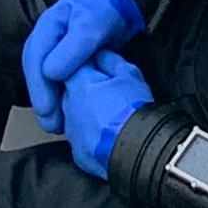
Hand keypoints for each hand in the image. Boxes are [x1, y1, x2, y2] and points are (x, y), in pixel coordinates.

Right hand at [21, 0, 146, 116]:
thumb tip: (50, 73)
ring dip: (50, 101)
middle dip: (42, 100)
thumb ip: (72, 49)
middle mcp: (47, 40)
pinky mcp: (67, 58)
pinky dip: (60, 96)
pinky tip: (66, 110)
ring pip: (45, 78)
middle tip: (50, 123)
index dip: (39, 87)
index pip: (35, 60)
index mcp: (48, 28)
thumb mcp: (91, 26)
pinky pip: (58, 79)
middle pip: (36, 72)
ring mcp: (56, 49)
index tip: (46, 108)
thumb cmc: (105, 8)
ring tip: (56, 124)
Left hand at [51, 51, 152, 176]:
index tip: (99, 67)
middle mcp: (68, 107)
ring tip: (111, 116)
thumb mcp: (129, 74)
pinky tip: (107, 134)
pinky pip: (80, 138)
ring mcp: (71, 132)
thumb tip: (98, 54)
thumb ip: (108, 59)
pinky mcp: (78, 153)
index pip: (71, 65)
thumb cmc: (136, 112)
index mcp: (78, 84)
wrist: (140, 150)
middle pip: (70, 91)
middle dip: (86, 90)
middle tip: (109, 94)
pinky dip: (90, 135)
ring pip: (73, 116)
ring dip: (86, 113)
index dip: (87, 65)